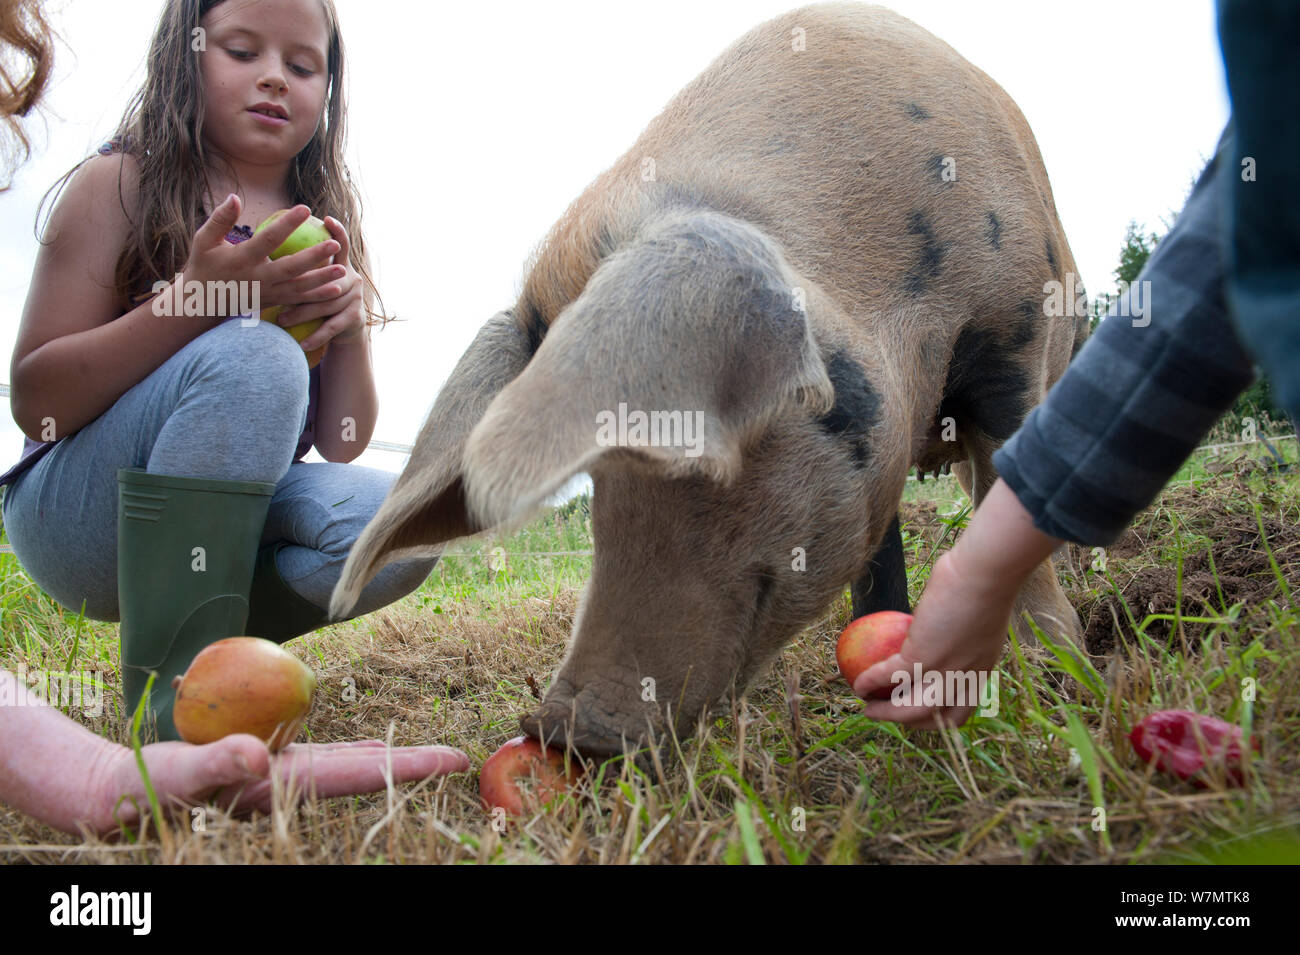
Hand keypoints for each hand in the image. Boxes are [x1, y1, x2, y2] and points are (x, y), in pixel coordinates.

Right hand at [87, 734, 468, 837]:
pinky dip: (353, 752)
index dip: (408, 766)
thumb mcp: (178, 773)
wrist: (120, 797)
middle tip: (460, 756)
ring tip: (423, 755)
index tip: (454, 759)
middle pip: (365, 772)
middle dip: (412, 765)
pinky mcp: (267, 767)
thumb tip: (259, 754)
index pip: (358, 774)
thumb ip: (217, 762)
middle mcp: (291, 786)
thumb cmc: (147, 788)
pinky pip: (322, 756)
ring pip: (348, 766)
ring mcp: (281, 778)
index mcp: (282, 787)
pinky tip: (369, 748)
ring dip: (387, 761)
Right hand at [181, 195, 345, 315]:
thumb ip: (220, 219)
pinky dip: (317, 297)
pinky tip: (336, 290)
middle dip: (314, 256)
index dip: (287, 224)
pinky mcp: (272, 302)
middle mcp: (257, 279)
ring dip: (322, 280)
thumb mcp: (204, 240)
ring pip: (299, 288)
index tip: (305, 208)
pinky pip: (298, 300)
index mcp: (242, 260)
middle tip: (335, 243)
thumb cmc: (204, 265)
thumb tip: (234, 196)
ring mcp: (267, 293)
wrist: (201, 303)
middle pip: (290, 268)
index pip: (268, 239)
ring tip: (343, 269)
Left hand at [271, 215, 365, 350]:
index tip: (327, 219)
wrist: (347, 326)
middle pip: (328, 277)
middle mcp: (351, 278)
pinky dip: (315, 336)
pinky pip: (331, 326)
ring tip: (280, 320)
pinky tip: (300, 345)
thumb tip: (268, 241)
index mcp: (340, 265)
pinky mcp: (355, 317)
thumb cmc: (320, 296)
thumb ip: (299, 261)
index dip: (337, 231)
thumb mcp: (313, 276)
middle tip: (277, 289)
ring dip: (302, 314)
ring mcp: (355, 297)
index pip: (341, 244)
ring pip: (325, 304)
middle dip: (306, 282)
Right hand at [853, 545, 1017, 728]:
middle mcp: (966, 678)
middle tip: (886, 713)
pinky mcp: (923, 655)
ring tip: (867, 707)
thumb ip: (961, 630)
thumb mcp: (978, 616)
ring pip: (911, 708)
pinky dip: (871, 682)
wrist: (986, 573)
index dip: (936, 719)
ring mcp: (945, 670)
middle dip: (907, 723)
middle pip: (935, 718)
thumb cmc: (986, 581)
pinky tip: (858, 682)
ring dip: (886, 714)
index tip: (916, 712)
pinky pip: (889, 675)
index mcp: (981, 671)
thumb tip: (938, 622)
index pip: (960, 710)